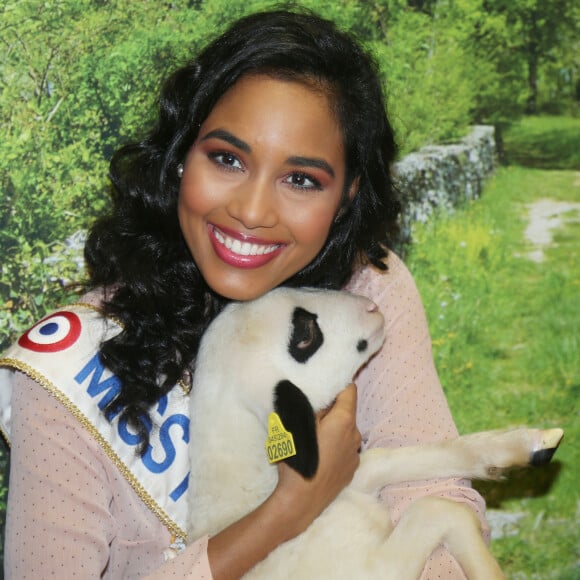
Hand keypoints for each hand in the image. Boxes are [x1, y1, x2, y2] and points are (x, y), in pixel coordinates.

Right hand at [274, 383, 360, 535]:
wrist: (300, 501)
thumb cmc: (297, 460)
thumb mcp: (298, 425)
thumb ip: (312, 406)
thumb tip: (319, 394)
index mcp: (344, 420)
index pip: (349, 390)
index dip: (338, 384)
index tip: (325, 383)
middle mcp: (355, 434)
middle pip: (346, 411)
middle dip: (331, 409)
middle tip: (312, 411)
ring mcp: (355, 454)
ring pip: (346, 431)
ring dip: (333, 428)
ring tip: (314, 435)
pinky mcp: (351, 469)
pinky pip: (345, 448)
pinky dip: (335, 445)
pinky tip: (320, 454)